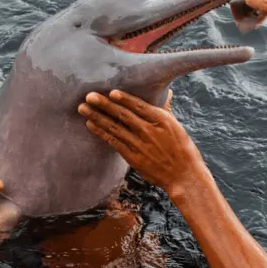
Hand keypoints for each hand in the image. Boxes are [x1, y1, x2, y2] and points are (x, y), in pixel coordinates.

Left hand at [78, 90, 208, 196]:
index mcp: (162, 120)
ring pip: (115, 128)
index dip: (124, 98)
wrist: (184, 176)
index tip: (111, 92)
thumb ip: (165, 110)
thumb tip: (165, 92)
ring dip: (97, 117)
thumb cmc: (182, 149)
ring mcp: (140, 145)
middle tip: (89, 95)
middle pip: (123, 115)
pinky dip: (101, 133)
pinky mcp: (133, 157)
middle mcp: (150, 131)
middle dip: (104, 104)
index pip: (139, 106)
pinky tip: (90, 124)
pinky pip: (114, 142)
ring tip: (83, 108)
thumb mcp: (177, 126)